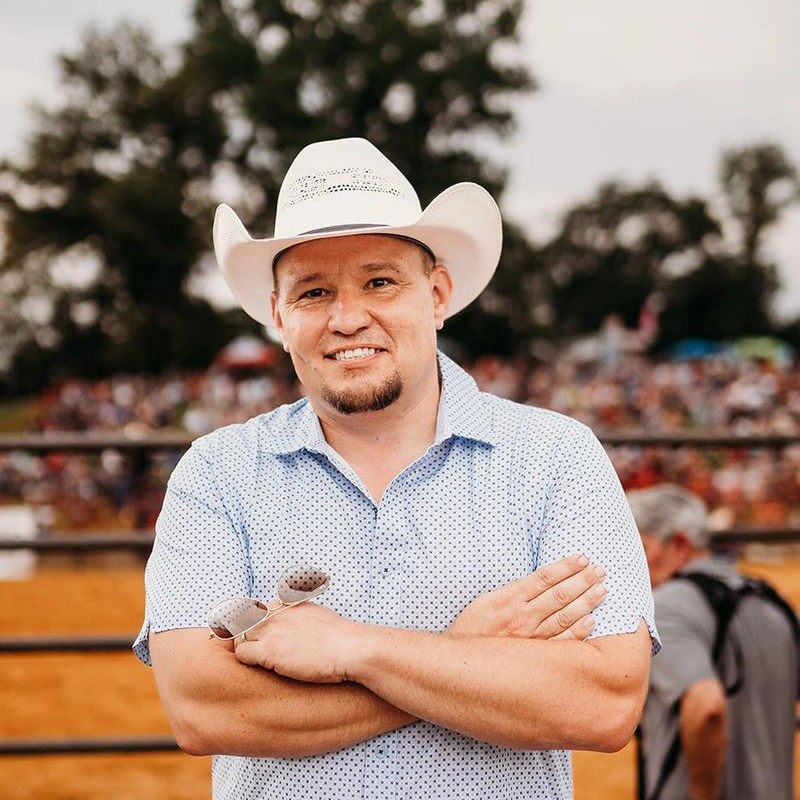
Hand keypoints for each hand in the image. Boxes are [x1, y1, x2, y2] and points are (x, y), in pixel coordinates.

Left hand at [234, 602, 358, 682]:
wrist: (349, 648)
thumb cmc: (339, 638)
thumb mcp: (317, 614)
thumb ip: (300, 614)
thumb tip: (299, 620)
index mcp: (286, 603)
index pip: (256, 610)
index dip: (255, 626)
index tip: (260, 638)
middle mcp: (275, 612)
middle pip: (244, 623)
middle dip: (248, 638)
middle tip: (258, 654)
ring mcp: (271, 630)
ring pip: (240, 639)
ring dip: (246, 651)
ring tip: (261, 664)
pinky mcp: (268, 650)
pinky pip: (242, 655)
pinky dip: (248, 663)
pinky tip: (263, 669)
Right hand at [447, 554, 606, 640]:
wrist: (459, 663)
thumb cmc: (473, 629)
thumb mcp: (486, 601)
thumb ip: (513, 590)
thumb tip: (539, 579)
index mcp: (509, 598)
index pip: (544, 577)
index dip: (565, 566)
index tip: (582, 558)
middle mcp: (522, 616)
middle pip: (559, 594)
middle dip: (582, 580)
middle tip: (600, 570)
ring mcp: (530, 637)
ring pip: (564, 616)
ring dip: (586, 602)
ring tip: (602, 590)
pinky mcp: (534, 656)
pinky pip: (561, 642)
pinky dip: (578, 631)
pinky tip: (592, 621)